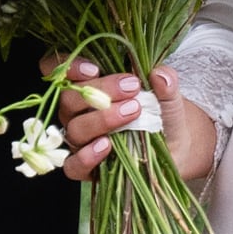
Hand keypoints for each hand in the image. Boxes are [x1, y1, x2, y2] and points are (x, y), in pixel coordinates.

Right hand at [45, 55, 216, 187]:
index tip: (94, 67)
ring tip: (132, 112)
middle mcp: (77, 112)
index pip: (57, 69)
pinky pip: (73, 166)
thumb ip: (166, 82)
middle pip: (69, 99)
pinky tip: (107, 147)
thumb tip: (161, 74)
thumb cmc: (162, 112)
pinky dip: (86, 156)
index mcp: (87, 85)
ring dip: (101, 119)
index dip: (65, 65)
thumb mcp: (168, 94)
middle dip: (100, 90)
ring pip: (74, 129)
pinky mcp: (87, 168)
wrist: (175, 145)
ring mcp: (80, 141)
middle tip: (132, 87)